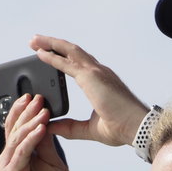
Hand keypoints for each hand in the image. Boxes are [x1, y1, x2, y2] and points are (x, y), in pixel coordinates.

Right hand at [0, 93, 69, 170]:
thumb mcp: (52, 164)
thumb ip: (47, 145)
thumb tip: (47, 123)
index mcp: (14, 154)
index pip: (15, 128)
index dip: (22, 111)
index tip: (32, 96)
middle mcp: (7, 158)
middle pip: (13, 129)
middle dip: (25, 111)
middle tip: (37, 97)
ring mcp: (7, 166)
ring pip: (15, 138)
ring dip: (29, 122)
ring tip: (42, 110)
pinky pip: (21, 152)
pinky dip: (31, 139)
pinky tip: (41, 128)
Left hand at [29, 35, 149, 147]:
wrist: (137, 128)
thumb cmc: (122, 129)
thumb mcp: (90, 130)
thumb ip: (70, 128)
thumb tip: (51, 127)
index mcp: (101, 82)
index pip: (79, 65)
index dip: (64, 58)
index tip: (49, 55)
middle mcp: (99, 72)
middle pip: (72, 53)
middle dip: (53, 45)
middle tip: (36, 42)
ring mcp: (96, 72)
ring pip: (69, 51)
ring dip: (50, 44)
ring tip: (34, 41)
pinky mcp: (91, 76)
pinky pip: (67, 62)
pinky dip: (52, 56)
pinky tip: (40, 53)